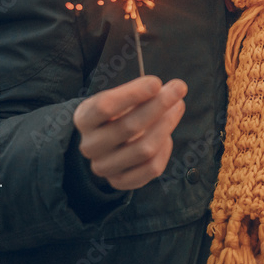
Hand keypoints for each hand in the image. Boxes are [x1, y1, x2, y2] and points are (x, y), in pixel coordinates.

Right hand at [73, 76, 186, 190]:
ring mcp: (104, 167)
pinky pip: (152, 168)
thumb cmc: (117, 113)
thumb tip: (168, 90)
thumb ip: (139, 93)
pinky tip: (167, 136)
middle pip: (129, 127)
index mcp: (84, 119)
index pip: (105, 106)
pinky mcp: (120, 181)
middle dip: (159, 105)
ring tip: (177, 107)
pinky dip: (165, 150)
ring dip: (166, 125)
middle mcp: (90, 146)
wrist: (106, 144)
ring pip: (144, 149)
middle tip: (179, 88)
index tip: (156, 82)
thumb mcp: (119, 98)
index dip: (133, 94)